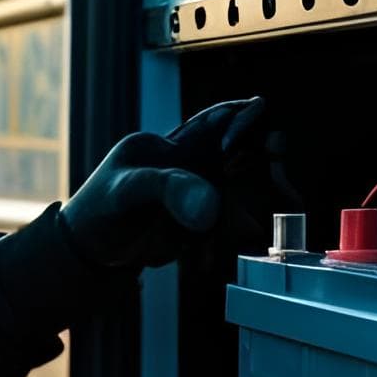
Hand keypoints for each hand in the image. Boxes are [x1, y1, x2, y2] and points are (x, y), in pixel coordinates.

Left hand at [59, 98, 286, 269]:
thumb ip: (167, 191)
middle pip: (240, 152)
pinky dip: (232, 234)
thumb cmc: (97, 214)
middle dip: (268, 163)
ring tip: (263, 222)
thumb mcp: (126, 194)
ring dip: (252, 207)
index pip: (217, 121)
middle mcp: (187, 162)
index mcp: (168, 145)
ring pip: (239, 191)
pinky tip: (221, 251)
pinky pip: (226, 222)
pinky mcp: (196, 220)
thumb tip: (212, 208)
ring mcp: (193, 192)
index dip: (247, 123)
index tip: (270, 146)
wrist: (87, 254)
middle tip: (288, 188)